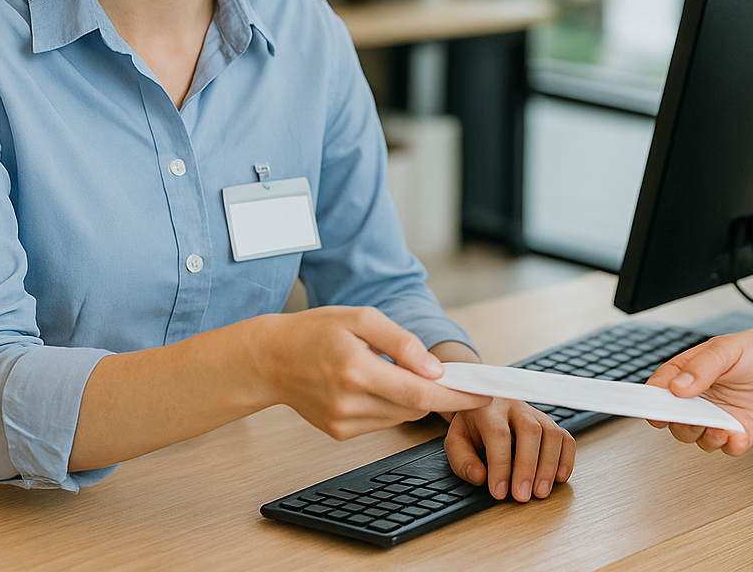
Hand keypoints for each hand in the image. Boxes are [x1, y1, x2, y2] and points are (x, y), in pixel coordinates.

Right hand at [259, 306, 489, 439]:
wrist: (269, 360)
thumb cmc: (315, 331)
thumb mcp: (361, 318)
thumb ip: (401, 342)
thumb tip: (435, 369)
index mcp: (356, 370)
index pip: (420, 392)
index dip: (456, 396)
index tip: (483, 395)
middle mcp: (350, 402)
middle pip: (414, 405)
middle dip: (436, 390)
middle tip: (444, 372)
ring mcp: (343, 423)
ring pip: (400, 415)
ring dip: (411, 396)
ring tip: (391, 369)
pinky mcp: (339, 433)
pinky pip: (381, 421)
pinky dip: (389, 404)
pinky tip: (371, 383)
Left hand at [444, 397, 574, 501]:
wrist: (484, 406)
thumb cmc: (471, 427)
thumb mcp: (456, 441)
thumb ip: (463, 461)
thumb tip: (480, 477)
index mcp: (488, 409)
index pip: (498, 434)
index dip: (500, 465)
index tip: (499, 492)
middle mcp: (515, 407)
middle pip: (530, 431)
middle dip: (528, 467)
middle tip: (522, 495)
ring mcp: (536, 414)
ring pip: (552, 433)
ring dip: (549, 466)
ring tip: (541, 491)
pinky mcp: (550, 424)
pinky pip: (565, 437)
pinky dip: (566, 459)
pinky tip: (559, 477)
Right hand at [643, 329, 752, 455]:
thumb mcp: (729, 348)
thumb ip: (703, 366)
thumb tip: (678, 386)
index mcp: (688, 373)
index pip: (659, 388)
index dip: (650, 398)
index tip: (650, 406)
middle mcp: (698, 398)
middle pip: (672, 419)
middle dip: (678, 421)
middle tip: (691, 415)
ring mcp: (716, 417)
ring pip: (695, 437)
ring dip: (704, 435)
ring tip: (720, 426)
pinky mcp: (737, 433)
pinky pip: (726, 448)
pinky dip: (730, 445)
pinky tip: (737, 434)